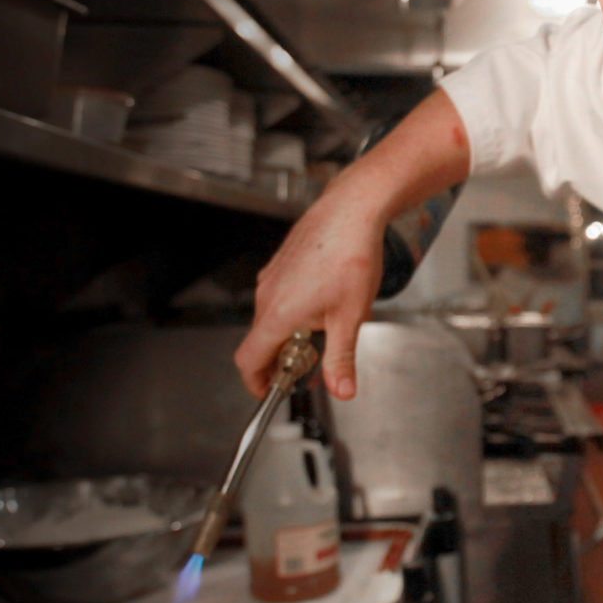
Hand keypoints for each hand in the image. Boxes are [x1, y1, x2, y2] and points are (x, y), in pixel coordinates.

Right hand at [234, 178, 387, 400]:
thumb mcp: (350, 316)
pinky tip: (324, 307)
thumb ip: (342, 359)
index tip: (270, 392)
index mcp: (278, 314)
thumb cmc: (351, 255)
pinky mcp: (282, 265)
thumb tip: (342, 390)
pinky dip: (292, 314)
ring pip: (270, 319)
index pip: (248, 360)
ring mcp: (272, 278)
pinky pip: (278, 298)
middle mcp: (268, 295)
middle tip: (310, 368)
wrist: (353, 209)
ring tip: (324, 334)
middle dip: (281, 361)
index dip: (256, 383)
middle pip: (261, 342)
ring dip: (289, 336)